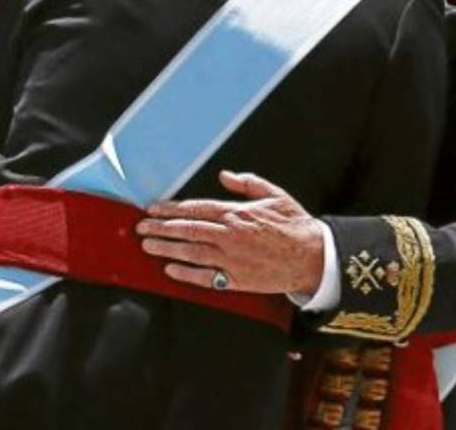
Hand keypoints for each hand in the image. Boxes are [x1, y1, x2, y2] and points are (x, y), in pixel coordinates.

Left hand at [135, 171, 324, 295]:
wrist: (314, 257)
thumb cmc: (295, 225)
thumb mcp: (274, 195)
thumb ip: (247, 183)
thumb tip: (225, 175)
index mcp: (236, 213)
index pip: (194, 209)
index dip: (170, 209)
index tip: (152, 210)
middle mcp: (230, 235)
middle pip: (186, 230)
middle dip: (160, 228)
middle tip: (140, 228)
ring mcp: (232, 258)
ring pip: (191, 253)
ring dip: (166, 248)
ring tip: (147, 245)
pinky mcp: (237, 279)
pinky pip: (206, 277)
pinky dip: (186, 273)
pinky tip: (170, 269)